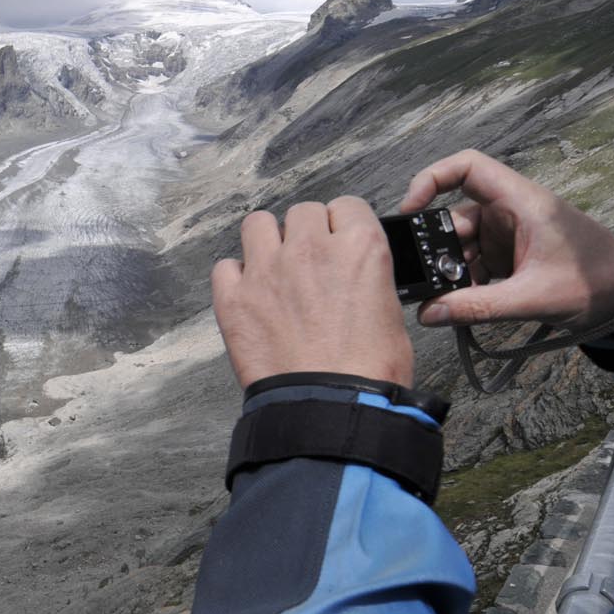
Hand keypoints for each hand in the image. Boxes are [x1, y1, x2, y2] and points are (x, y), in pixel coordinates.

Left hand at [213, 197, 412, 388]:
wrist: (330, 406)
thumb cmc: (366, 371)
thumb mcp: (389, 310)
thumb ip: (366, 277)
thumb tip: (352, 276)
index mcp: (358, 247)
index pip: (346, 207)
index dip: (341, 226)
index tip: (337, 240)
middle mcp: (310, 249)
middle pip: (302, 212)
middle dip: (306, 232)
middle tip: (308, 260)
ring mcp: (267, 270)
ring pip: (257, 224)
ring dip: (266, 240)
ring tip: (273, 267)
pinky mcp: (234, 297)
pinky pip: (224, 266)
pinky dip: (233, 277)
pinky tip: (247, 294)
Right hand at [401, 149, 613, 330]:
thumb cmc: (598, 281)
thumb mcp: (534, 297)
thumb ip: (478, 307)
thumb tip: (428, 314)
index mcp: (520, 202)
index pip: (466, 167)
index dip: (431, 179)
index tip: (409, 210)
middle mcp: (509, 212)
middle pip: (453, 217)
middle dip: (436, 249)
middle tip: (426, 280)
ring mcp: (508, 235)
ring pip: (460, 246)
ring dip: (450, 273)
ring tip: (449, 302)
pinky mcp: (509, 257)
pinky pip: (473, 264)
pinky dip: (464, 283)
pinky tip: (464, 305)